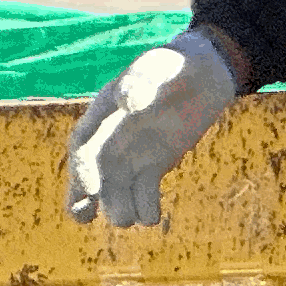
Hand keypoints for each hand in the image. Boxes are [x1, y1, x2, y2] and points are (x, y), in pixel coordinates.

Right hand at [64, 28, 238, 225]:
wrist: (203, 72)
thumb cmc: (173, 65)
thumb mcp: (158, 66)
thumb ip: (141, 81)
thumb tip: (128, 102)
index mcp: (102, 114)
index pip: (82, 146)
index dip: (82, 170)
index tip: (90, 190)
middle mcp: (111, 137)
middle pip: (92, 174)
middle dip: (90, 198)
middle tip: (90, 217)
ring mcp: (133, 153)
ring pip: (116, 188)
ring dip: (118, 207)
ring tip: (129, 220)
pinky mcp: (155, 164)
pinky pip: (143, 190)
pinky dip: (145, 206)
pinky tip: (152, 218)